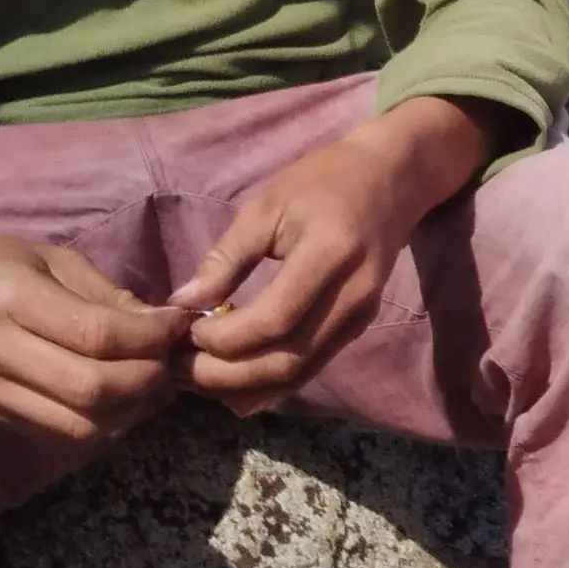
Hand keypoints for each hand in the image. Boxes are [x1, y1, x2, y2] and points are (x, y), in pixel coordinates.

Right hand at [0, 233, 193, 441]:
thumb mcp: (52, 258)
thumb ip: (107, 295)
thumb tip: (164, 327)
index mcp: (10, 298)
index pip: (96, 335)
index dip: (150, 337)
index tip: (178, 326)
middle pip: (93, 388)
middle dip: (148, 379)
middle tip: (171, 360)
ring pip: (82, 424)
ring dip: (133, 409)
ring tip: (154, 382)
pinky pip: (64, 433)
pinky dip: (105, 421)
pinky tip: (122, 397)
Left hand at [170, 97, 502, 415]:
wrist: (390, 180)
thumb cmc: (322, 181)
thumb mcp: (266, 205)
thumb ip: (227, 257)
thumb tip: (184, 302)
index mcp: (330, 255)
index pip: (274, 320)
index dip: (224, 336)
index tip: (186, 327)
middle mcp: (352, 297)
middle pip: (287, 361)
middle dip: (226, 374)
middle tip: (179, 366)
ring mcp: (360, 318)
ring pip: (298, 376)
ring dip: (243, 387)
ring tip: (197, 376)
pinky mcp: (356, 329)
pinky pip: (309, 370)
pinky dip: (267, 384)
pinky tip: (231, 381)